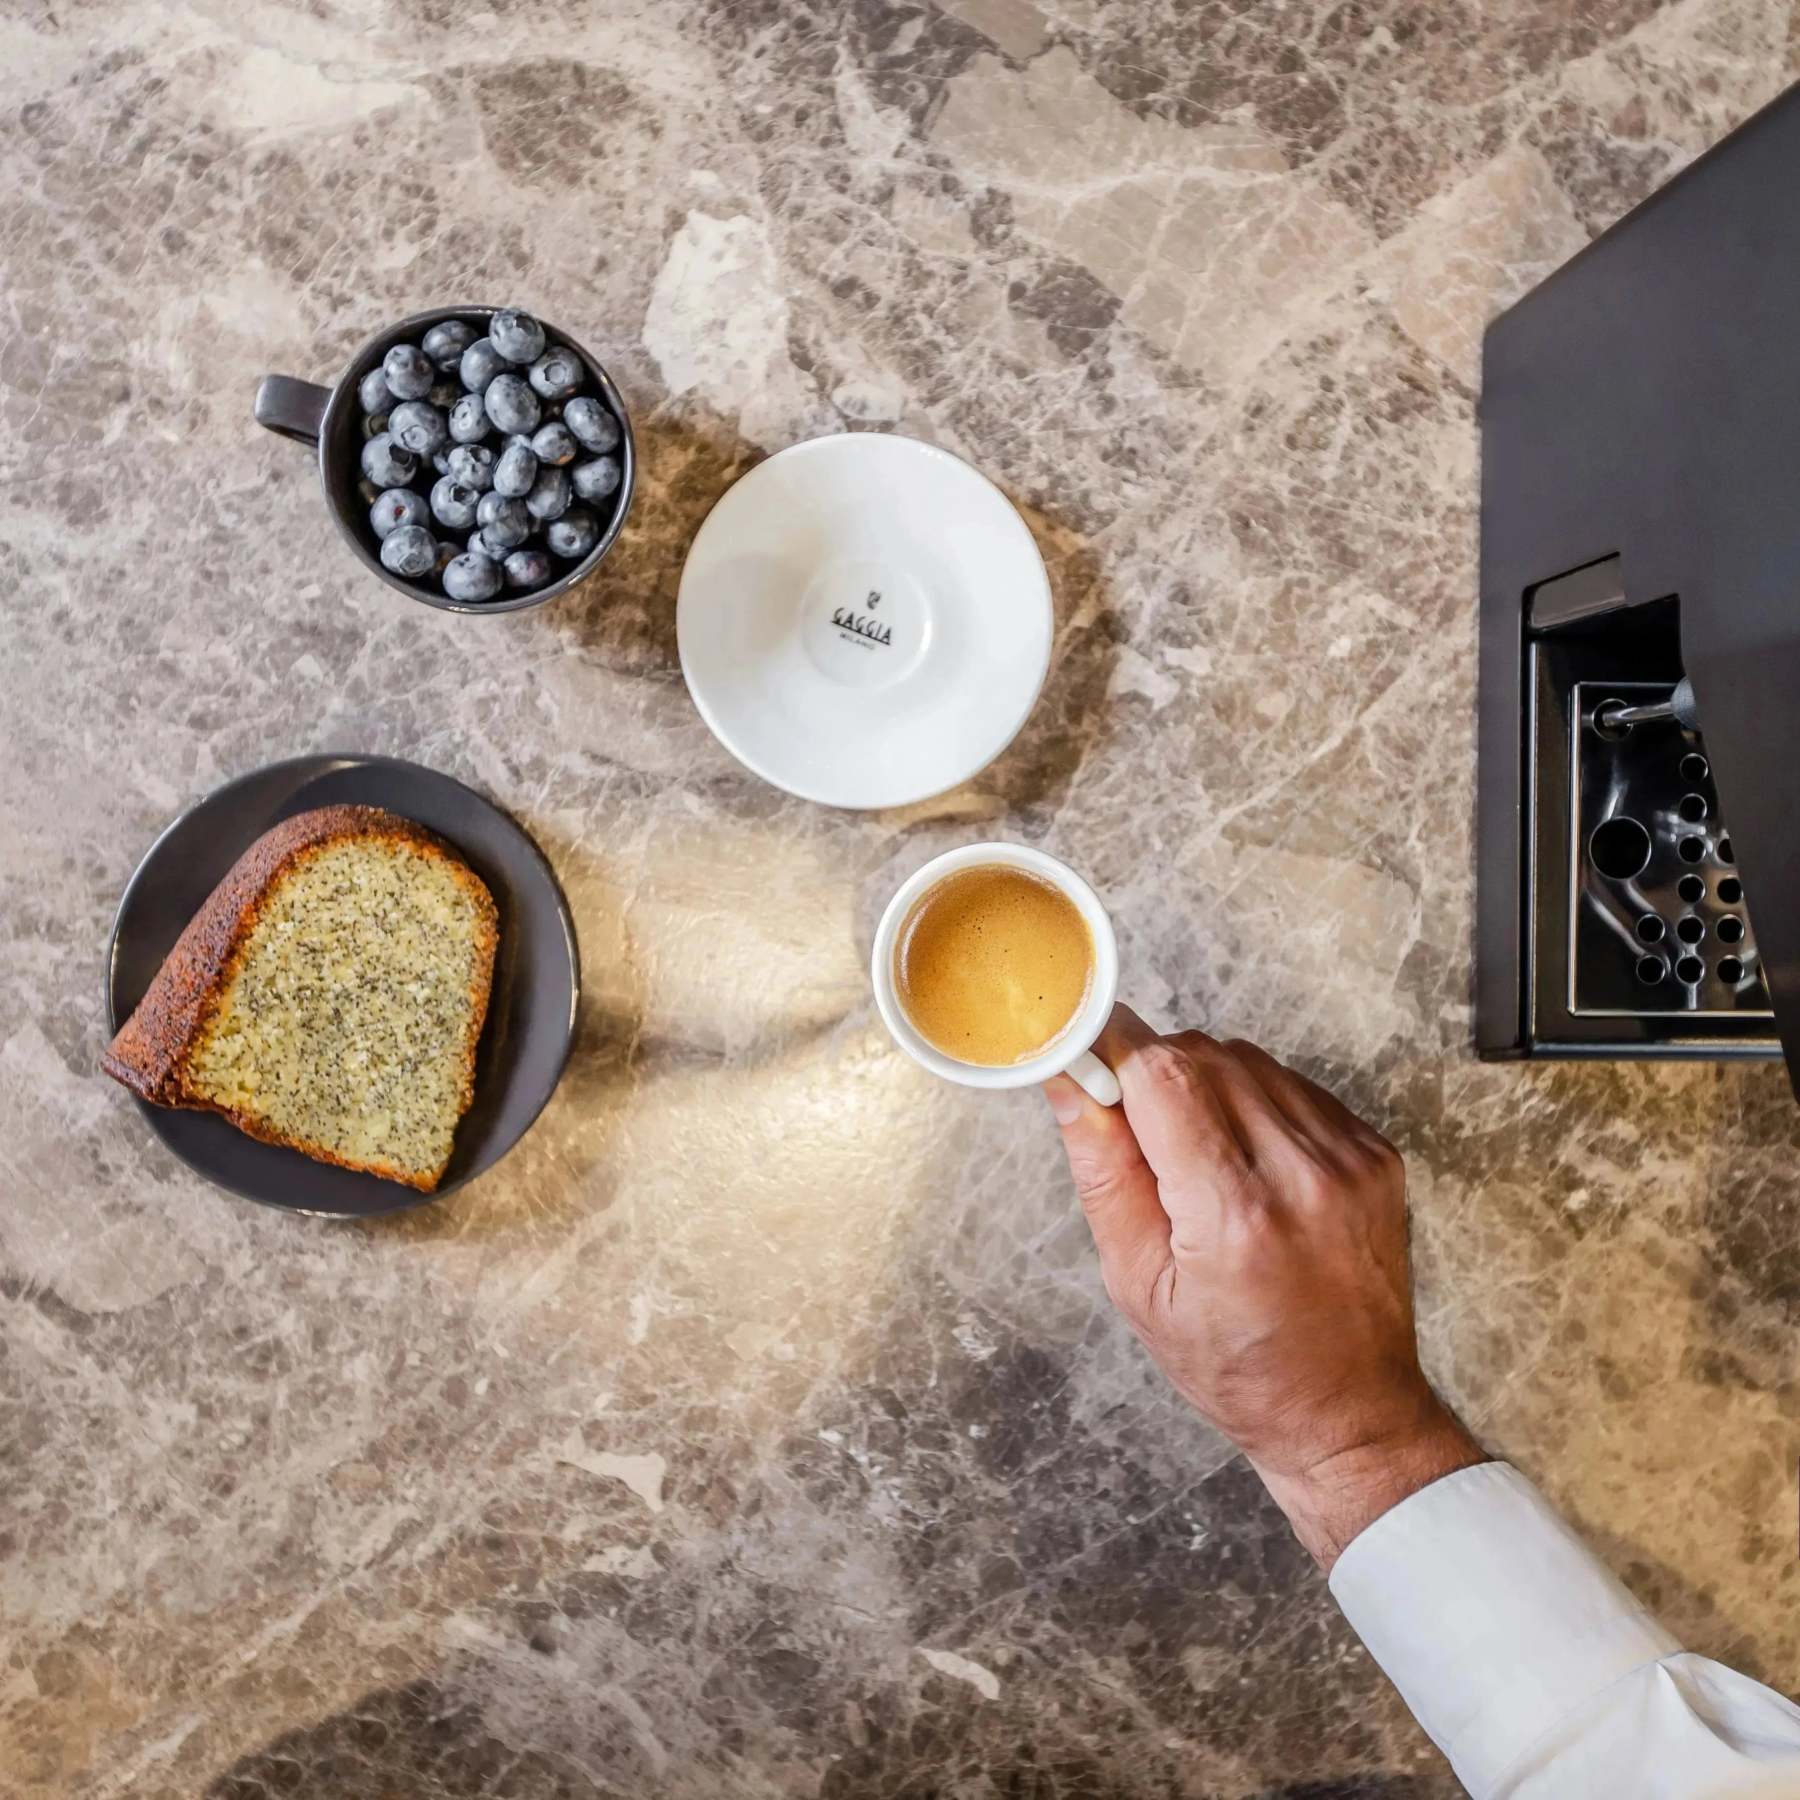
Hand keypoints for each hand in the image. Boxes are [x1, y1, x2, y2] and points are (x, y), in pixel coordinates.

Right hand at [1045, 1006, 1482, 1568]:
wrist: (1347, 1411)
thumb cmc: (1234, 1365)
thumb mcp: (1138, 1284)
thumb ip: (1103, 1172)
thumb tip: (1069, 1083)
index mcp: (1234, 1213)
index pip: (1162, 1074)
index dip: (1114, 1052)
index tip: (1087, 1060)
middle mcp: (1302, 1174)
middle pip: (1203, 1055)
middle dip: (1153, 1072)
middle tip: (1135, 1129)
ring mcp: (1350, 1159)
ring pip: (1248, 1061)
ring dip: (1204, 1085)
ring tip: (1194, 1158)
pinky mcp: (1376, 1154)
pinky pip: (1294, 1087)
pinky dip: (1254, 1104)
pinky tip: (1245, 1162)